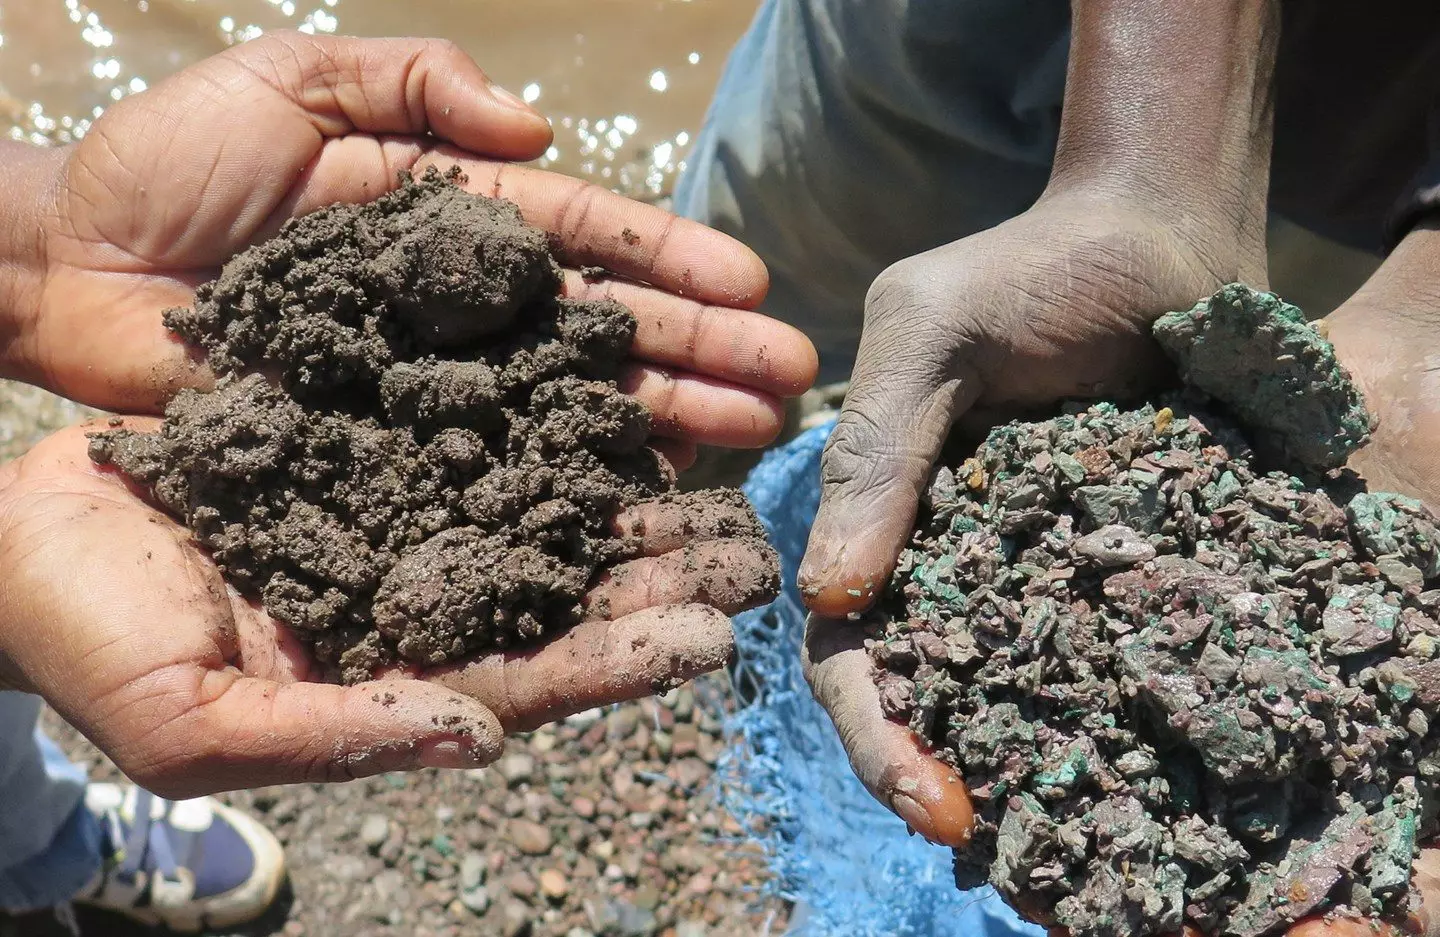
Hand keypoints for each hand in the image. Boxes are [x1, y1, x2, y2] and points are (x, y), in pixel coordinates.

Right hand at [0, 420, 775, 797]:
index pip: (527, 672)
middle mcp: (419, 586)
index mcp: (391, 669)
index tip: (711, 636)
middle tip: (759, 550)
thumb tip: (474, 740)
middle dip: (662, 570)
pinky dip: (556, 394)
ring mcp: (408, 500)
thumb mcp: (190, 718)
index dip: (619, 657)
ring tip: (730, 452)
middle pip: (565, 584)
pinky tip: (625, 372)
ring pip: (544, 490)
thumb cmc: (84, 631)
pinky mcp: (384, 422)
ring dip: (635, 476)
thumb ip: (336, 736)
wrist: (16, 520)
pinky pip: (488, 404)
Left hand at [9, 31, 815, 465]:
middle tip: (789, 382)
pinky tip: (645, 495)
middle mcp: (466, 309)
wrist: (72, 271)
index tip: (753, 288)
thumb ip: (416, 81)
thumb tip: (539, 131)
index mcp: (456, 219)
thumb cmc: (170, 168)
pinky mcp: (393, 450)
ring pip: (569, 404)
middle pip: (602, 330)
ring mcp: (436, 385)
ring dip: (665, 420)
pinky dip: (570, 482)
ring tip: (750, 438)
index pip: (586, 239)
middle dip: (700, 352)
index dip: (669, 262)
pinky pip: (496, 468)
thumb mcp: (293, 81)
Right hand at [803, 217, 1439, 934]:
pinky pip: (1113, 659)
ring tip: (1073, 850)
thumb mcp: (931, 330)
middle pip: (926, 700)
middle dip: (943, 781)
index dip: (875, 734)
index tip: (931, 800)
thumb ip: (880, 452)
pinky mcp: (1124, 569)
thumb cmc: (1034, 268)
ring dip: (1029, 778)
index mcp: (880, 521)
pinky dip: (1118, 721)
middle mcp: (949, 564)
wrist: (1161, 233)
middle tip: (996, 848)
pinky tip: (1156, 776)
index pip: (851, 651)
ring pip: (1015, 701)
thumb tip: (826, 600)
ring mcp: (1037, 574)